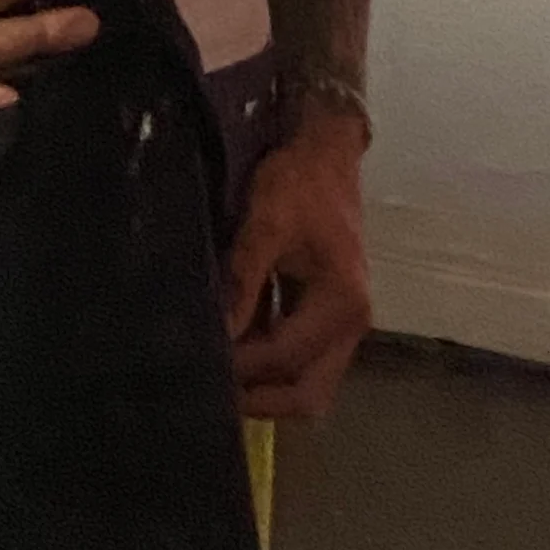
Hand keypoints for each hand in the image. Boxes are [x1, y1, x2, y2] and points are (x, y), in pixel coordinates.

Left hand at [227, 110, 373, 418]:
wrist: (325, 149)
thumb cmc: (298, 182)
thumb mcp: (265, 223)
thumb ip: (242, 281)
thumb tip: (217, 333)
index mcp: (342, 303)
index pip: (286, 358)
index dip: (241, 367)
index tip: (197, 367)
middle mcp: (353, 323)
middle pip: (308, 394)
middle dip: (260, 400)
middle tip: (208, 390)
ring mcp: (345, 323)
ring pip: (307, 382)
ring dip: (265, 386)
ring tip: (216, 376)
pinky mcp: (330, 315)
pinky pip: (302, 359)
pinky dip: (270, 366)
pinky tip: (232, 350)